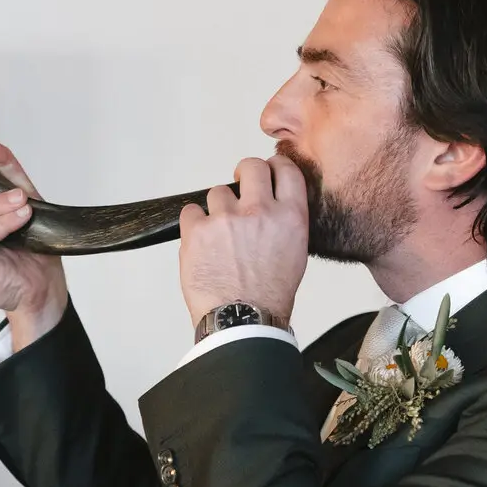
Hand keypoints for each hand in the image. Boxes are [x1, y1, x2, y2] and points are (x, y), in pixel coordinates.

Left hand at [179, 155, 309, 329]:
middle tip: (240, 187)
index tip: (268, 170)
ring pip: (217, 192)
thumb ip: (285, 222)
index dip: (275, 166)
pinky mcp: (198, 230)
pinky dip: (193, 224)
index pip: (287, 170)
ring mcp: (226, 218)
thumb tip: (272, 205)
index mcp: (290, 217)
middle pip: (251, 167)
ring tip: (219, 236)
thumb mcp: (295, 253)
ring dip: (217, 209)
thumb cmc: (270, 295)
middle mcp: (259, 211)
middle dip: (244, 174)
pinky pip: (190, 211)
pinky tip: (201, 243)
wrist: (242, 320)